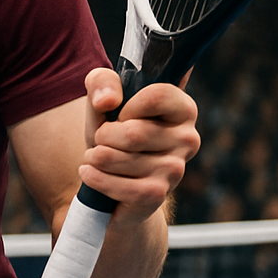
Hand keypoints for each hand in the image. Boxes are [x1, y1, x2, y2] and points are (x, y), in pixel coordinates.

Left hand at [80, 68, 200, 229]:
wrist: (111, 179)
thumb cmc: (112, 133)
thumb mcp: (104, 100)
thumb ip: (102, 82)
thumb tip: (107, 101)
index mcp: (183, 109)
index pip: (158, 95)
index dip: (127, 105)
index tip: (121, 114)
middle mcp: (188, 139)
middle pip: (133, 132)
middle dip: (104, 135)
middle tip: (103, 140)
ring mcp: (175, 170)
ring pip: (118, 157)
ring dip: (95, 156)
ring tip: (97, 157)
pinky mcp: (157, 195)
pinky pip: (117, 185)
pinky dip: (94, 178)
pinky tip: (90, 173)